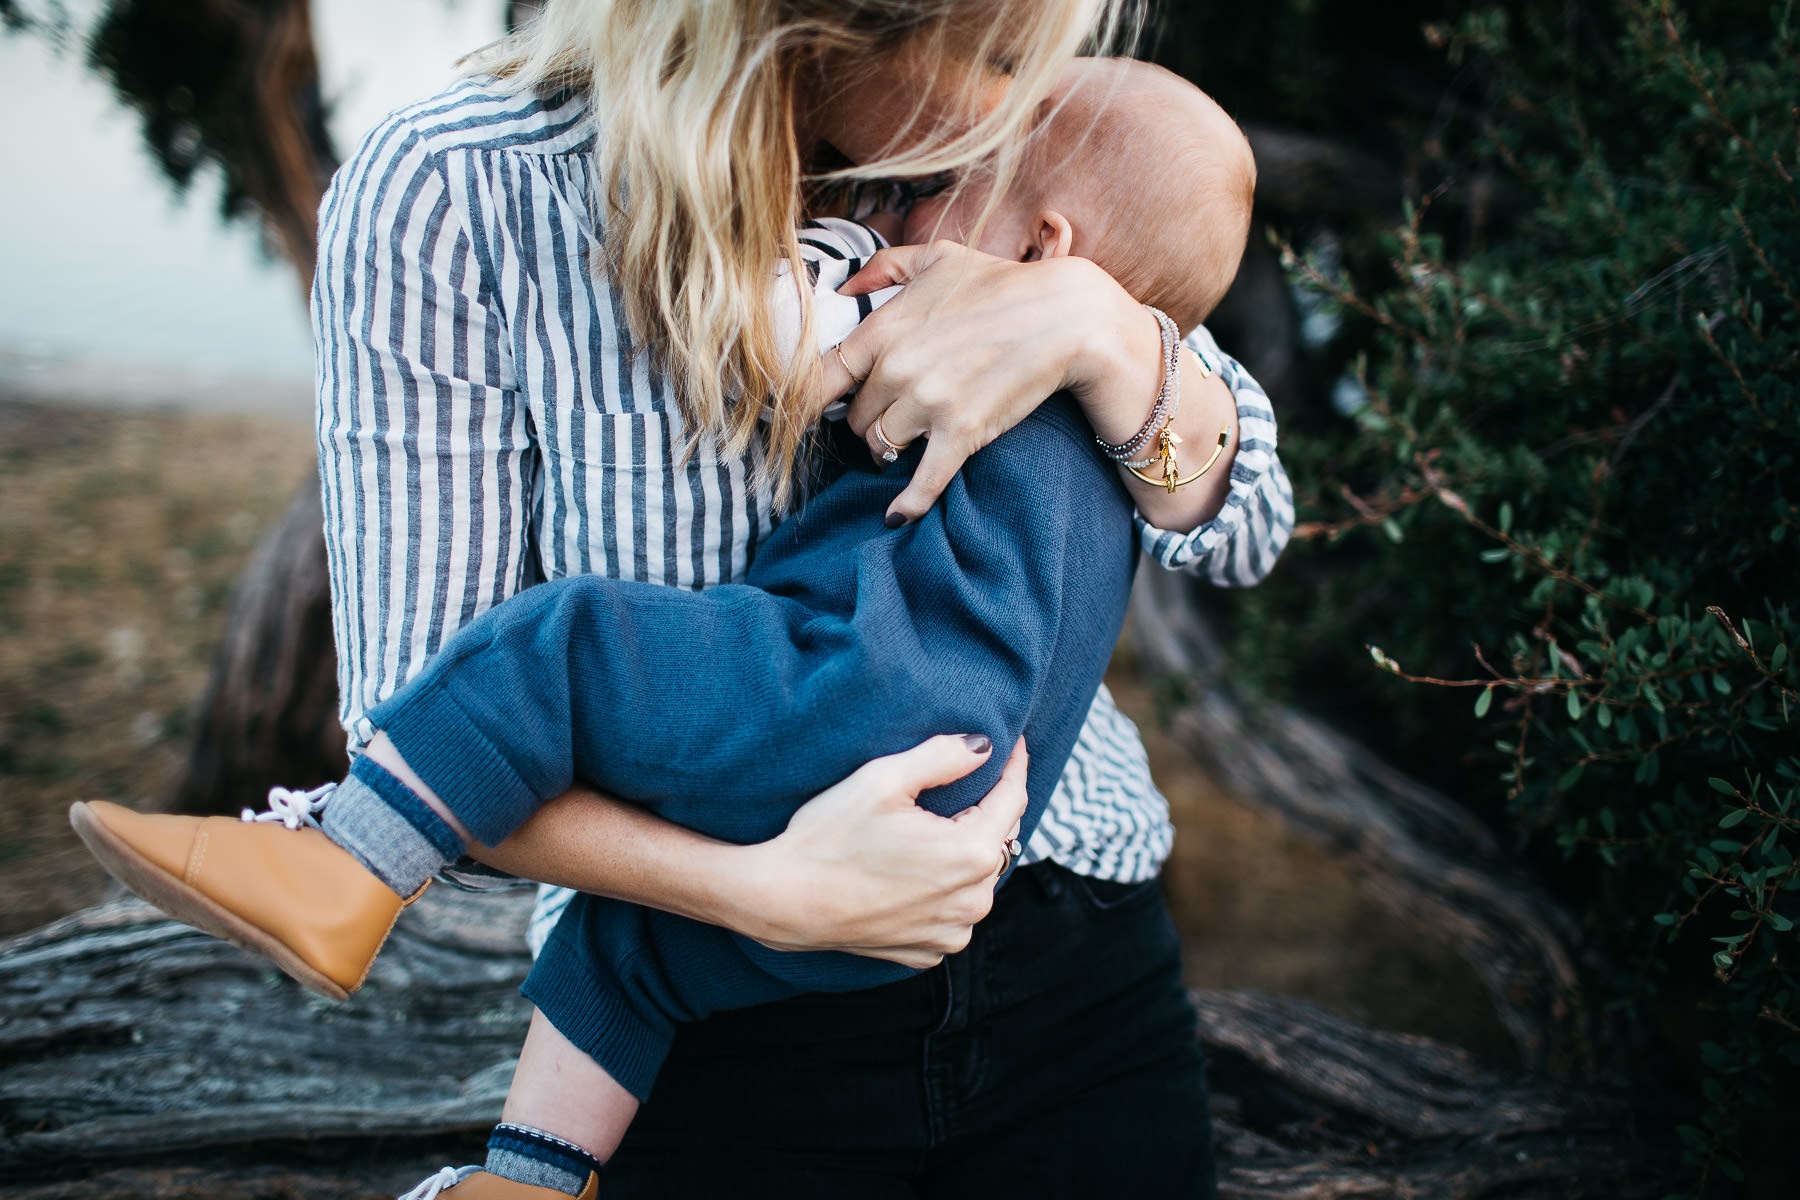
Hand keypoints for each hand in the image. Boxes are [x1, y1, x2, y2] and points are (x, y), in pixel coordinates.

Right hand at [741, 734, 1029, 967]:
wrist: (783, 900)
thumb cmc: (829, 837)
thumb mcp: (883, 780)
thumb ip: (943, 756)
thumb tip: (983, 747)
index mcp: (972, 854)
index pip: (1012, 799)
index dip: (1013, 765)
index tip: (1012, 743)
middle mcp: (973, 901)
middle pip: (1000, 840)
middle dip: (991, 807)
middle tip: (974, 778)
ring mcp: (952, 932)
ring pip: (980, 879)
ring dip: (970, 852)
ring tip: (943, 826)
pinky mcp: (928, 950)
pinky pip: (954, 911)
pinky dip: (947, 889)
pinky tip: (918, 870)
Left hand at [821, 241, 1140, 525]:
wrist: (1064, 315)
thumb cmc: (1002, 284)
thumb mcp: (938, 258)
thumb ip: (884, 267)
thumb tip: (846, 286)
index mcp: (884, 329)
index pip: (820, 380)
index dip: (806, 404)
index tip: (802, 417)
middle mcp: (898, 368)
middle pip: (855, 418)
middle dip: (868, 420)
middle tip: (889, 416)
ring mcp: (929, 403)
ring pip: (882, 446)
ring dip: (890, 448)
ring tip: (908, 440)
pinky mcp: (962, 433)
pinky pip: (922, 481)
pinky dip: (907, 504)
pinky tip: (897, 516)